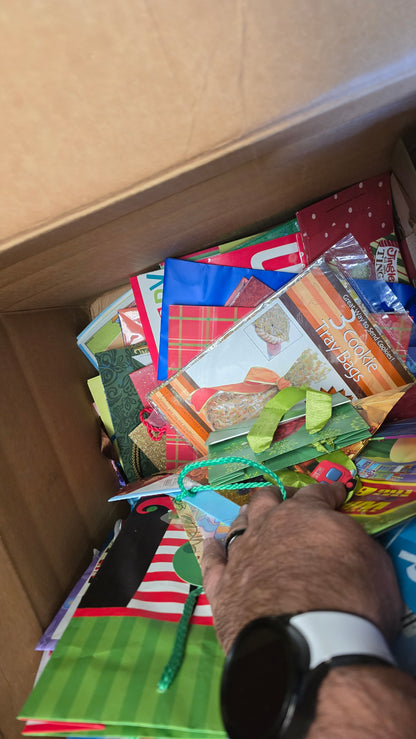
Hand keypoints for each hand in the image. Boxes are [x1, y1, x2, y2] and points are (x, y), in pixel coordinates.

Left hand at [201, 484, 402, 653]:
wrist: (306, 644)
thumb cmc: (350, 599)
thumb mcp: (372, 561)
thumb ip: (352, 541)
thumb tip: (342, 537)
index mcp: (306, 515)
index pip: (316, 493)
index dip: (327, 492)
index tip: (336, 494)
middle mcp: (268, 528)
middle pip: (266, 500)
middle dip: (278, 497)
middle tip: (287, 503)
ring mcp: (240, 556)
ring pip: (237, 526)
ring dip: (245, 520)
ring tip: (249, 519)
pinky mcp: (221, 588)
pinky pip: (212, 562)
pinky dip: (213, 552)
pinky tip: (213, 545)